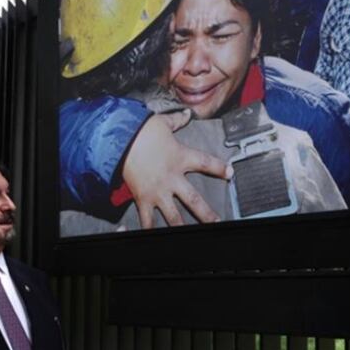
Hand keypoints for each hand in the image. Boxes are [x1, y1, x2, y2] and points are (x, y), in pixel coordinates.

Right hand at [122, 113, 231, 227]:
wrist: (120, 140)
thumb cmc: (141, 130)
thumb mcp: (162, 123)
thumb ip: (177, 121)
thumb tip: (186, 114)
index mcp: (181, 158)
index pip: (207, 163)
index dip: (220, 168)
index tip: (230, 173)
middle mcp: (172, 178)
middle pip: (194, 201)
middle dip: (207, 214)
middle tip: (217, 222)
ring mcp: (158, 191)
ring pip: (174, 216)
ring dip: (183, 226)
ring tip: (191, 235)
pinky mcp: (143, 198)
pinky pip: (147, 219)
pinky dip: (150, 229)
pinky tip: (154, 236)